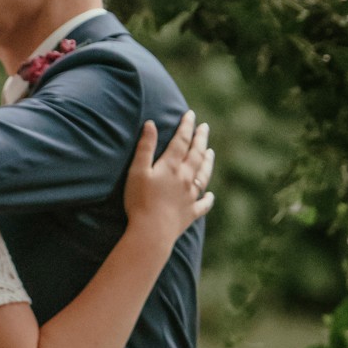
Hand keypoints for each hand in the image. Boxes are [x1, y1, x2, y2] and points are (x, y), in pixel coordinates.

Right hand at [123, 111, 214, 249]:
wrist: (152, 232)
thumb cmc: (139, 201)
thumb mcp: (137, 171)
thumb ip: (145, 147)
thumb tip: (150, 123)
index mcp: (171, 166)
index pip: (181, 141)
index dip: (186, 126)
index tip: (190, 114)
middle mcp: (185, 178)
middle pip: (196, 155)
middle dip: (200, 139)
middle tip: (205, 127)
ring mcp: (190, 196)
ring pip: (203, 175)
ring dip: (207, 162)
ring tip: (210, 152)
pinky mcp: (190, 213)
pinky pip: (203, 204)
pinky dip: (208, 198)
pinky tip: (210, 195)